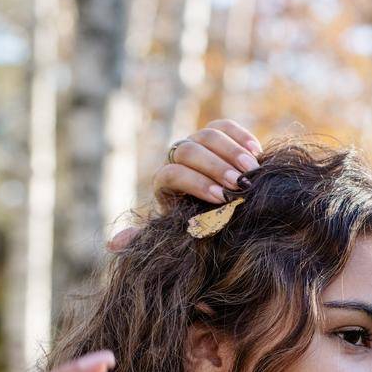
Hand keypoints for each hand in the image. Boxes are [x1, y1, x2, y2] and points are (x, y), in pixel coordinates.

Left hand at [107, 119, 261, 251]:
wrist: (225, 211)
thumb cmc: (199, 229)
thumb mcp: (176, 235)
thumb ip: (146, 238)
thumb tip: (113, 245)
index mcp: (165, 181)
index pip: (173, 173)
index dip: (197, 183)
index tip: (221, 200)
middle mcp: (178, 157)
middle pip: (190, 151)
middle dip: (216, 168)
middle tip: (240, 185)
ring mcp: (198, 143)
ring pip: (208, 135)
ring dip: (232, 153)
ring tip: (252, 171)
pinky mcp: (219, 134)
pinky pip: (226, 126)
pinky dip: (241, 136)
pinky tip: (258, 152)